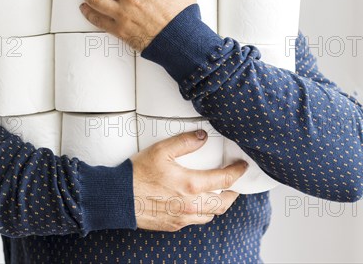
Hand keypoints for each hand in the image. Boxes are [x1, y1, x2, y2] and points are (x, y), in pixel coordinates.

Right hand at [131, 129, 246, 230]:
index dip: (237, 172)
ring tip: (216, 193)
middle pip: (223, 203)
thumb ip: (185, 142)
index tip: (242, 167)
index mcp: (191, 185)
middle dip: (233, 193)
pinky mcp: (173, 225)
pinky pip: (195, 221)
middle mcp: (191, 205)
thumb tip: (203, 136)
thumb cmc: (138, 173)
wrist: (120, 198)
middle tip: (234, 184)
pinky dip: (201, 212)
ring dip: (217, 204)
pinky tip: (195, 203)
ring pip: (210, 215)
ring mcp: (182, 217)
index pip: (224, 180)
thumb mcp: (162, 150)